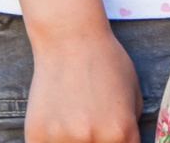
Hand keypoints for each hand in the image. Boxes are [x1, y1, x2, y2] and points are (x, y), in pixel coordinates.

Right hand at [23, 27, 141, 142]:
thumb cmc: (106, 62)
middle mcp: (91, 139)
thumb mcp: (134, 96)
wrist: (69, 38)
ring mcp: (61, 138)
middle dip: (97, 141)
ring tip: (73, 122)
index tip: (110, 136)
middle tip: (90, 124)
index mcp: (120, 132)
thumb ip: (130, 130)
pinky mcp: (36, 135)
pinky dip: (52, 140)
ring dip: (72, 141)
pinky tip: (56, 124)